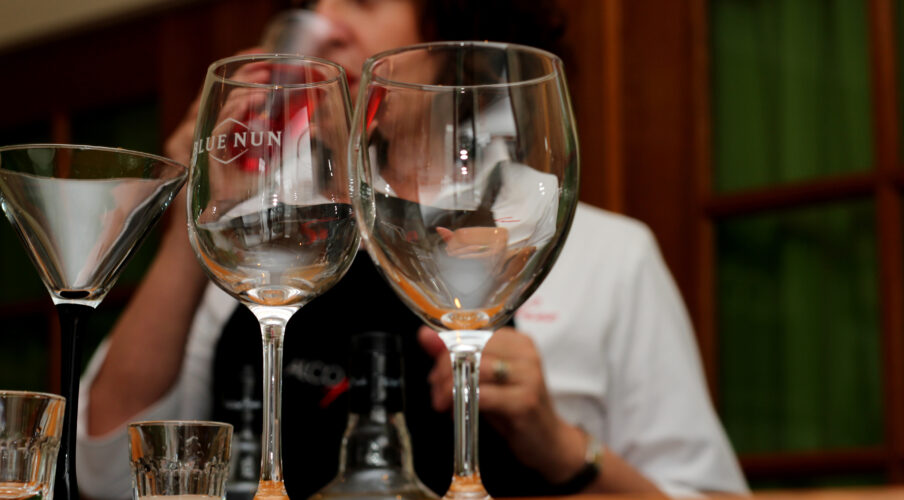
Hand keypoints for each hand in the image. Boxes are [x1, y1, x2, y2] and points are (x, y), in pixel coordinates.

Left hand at [418, 325, 586, 483]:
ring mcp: (529, 375)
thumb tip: (424, 335)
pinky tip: (458, 411)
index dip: (445, 352)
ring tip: (443, 403)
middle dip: (444, 370)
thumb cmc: (512, 408)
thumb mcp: (482, 380)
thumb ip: (453, 356)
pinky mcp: (525, 401)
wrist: (547, 442)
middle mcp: (525, 353)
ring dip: (451, 387)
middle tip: (435, 391)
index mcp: (516, 341)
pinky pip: (484, 395)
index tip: (435, 374)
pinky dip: (465, 402)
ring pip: (476, 369)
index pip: (471, 334)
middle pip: (472, 349)